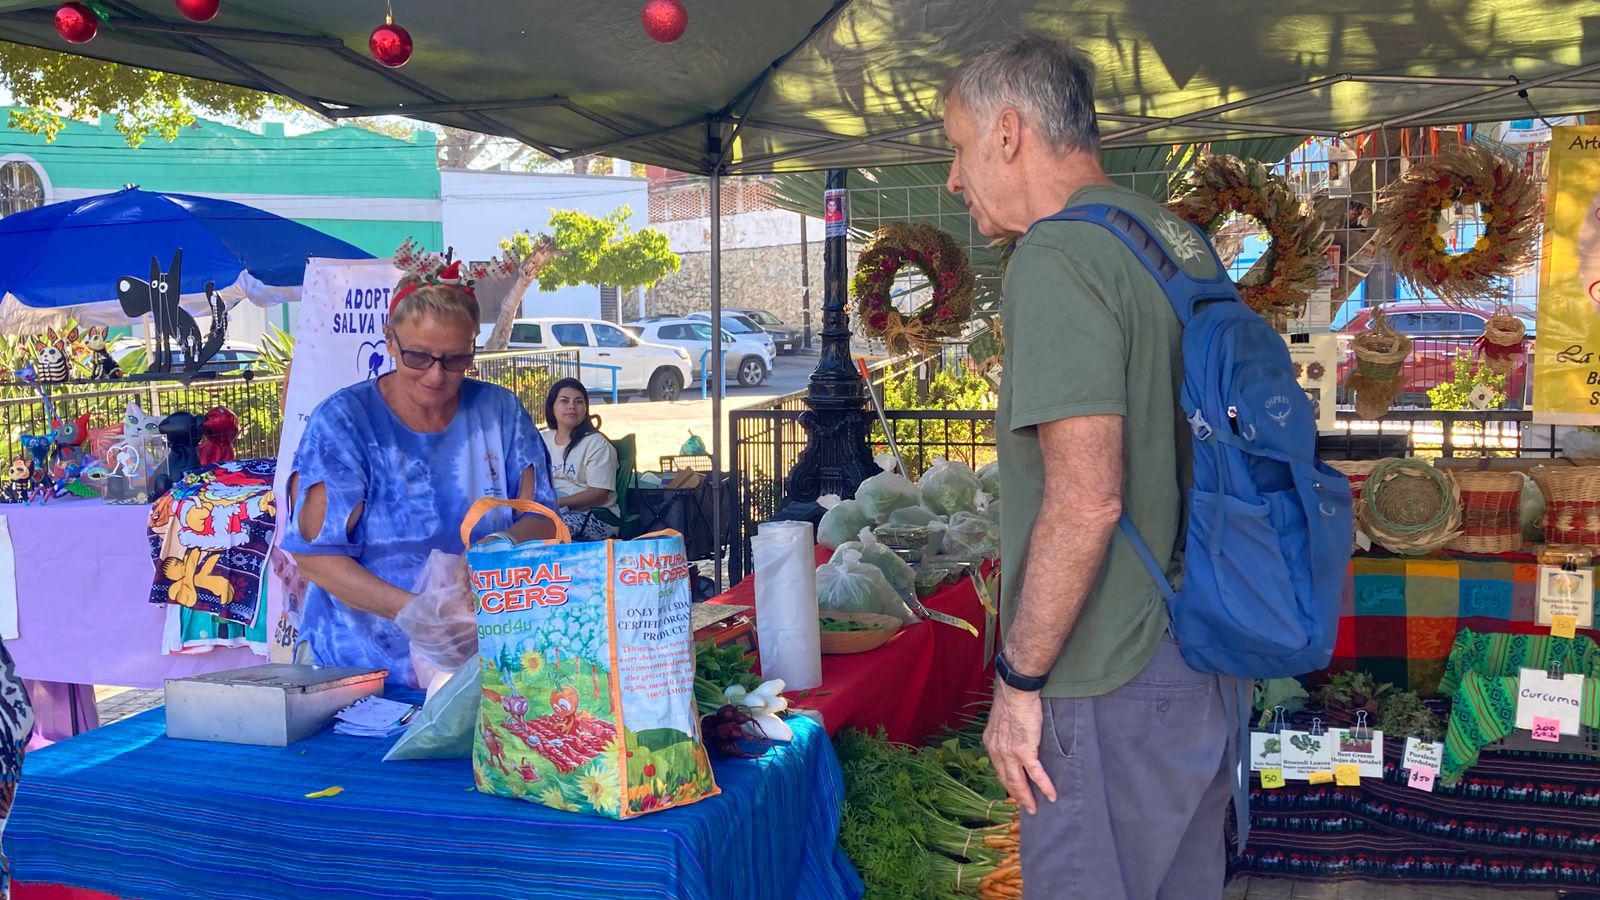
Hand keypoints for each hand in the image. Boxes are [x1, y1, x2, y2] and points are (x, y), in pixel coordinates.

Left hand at [983, 680, 1057, 814]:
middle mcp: (997, 751)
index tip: (1013, 791)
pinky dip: (1044, 785)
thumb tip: (1013, 737)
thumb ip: (1004, 733)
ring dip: (1028, 797)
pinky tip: (1051, 795)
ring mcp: (1010, 752)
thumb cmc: (1012, 700)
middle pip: (1007, 779)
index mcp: (991, 743)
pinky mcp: (1025, 750)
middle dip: (1017, 795)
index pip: (998, 769)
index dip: (1007, 782)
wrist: (1016, 692)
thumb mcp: (1001, 720)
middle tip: (1027, 806)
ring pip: (1019, 781)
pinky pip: (1035, 773)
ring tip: (1035, 807)